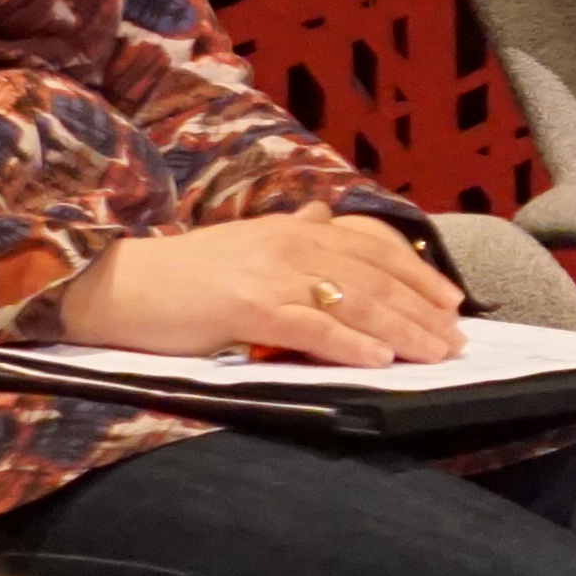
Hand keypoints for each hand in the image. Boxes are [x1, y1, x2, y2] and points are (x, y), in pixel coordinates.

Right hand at [45, 215, 467, 365]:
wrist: (118, 283)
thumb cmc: (183, 273)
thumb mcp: (245, 243)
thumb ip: (289, 232)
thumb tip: (320, 216)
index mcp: (294, 229)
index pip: (373, 248)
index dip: (417, 273)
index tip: (451, 300)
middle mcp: (291, 244)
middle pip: (374, 277)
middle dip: (422, 309)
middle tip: (457, 338)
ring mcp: (271, 275)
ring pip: (354, 301)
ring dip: (402, 329)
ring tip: (436, 353)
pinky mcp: (248, 308)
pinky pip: (311, 327)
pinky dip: (349, 343)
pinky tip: (379, 359)